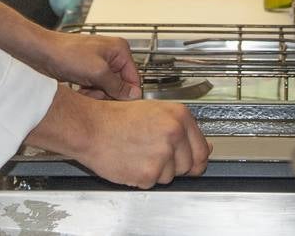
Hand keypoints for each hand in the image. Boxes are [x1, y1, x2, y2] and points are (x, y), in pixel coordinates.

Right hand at [30, 88, 210, 188]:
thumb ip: (179, 129)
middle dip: (174, 166)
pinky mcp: (148, 173)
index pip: (202, 148)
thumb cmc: (116, 118)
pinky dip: (142, 177)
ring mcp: (162, 154)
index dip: (196, 159)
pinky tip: (131, 161)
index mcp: (178, 115)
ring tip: (138, 153)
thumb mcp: (154, 112)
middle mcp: (174, 133)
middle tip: (154, 155)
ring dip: (157, 171)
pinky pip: (153, 183)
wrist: (91, 128)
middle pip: (189, 166)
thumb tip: (203, 148)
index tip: (192, 162)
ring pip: (170, 176)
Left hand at [36, 31, 140, 99]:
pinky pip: (96, 88)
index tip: (115, 102)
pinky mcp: (89, 71)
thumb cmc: (66, 53)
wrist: (42, 52)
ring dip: (96, 94)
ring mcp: (100, 64)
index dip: (125, 94)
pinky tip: (79, 90)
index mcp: (120, 50)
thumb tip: (134, 94)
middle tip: (93, 92)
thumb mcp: (97, 72)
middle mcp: (112, 56)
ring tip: (84, 90)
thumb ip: (118, 85)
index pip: (134, 79)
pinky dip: (89, 93)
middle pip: (120, 86)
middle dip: (106, 94)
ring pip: (107, 89)